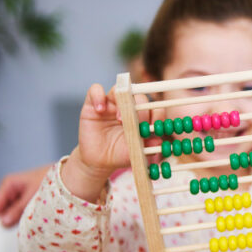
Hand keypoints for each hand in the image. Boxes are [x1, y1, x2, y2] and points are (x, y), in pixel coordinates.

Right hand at [0, 164, 50, 236]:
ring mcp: (18, 195)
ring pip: (8, 213)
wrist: (71, 176)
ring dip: (10, 223)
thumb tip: (5, 222)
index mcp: (9, 184)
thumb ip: (18, 210)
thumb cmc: (55, 179)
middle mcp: (11, 189)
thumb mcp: (34, 195)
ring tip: (12, 234)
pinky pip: (18, 212)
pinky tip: (22, 227)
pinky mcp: (27, 200)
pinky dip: (19, 220)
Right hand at [61, 84, 161, 201]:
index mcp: (143, 116)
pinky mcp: (92, 104)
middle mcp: (128, 107)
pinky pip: (95, 90)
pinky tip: (100, 109)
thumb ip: (146, 147)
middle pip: (138, 97)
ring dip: (122, 102)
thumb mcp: (135, 152)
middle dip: (140, 109)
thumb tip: (159, 142)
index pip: (154, 108)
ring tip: (120, 119)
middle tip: (138, 124)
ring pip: (119, 90)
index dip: (157, 114)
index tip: (155, 127)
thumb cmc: (120, 154)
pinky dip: (98, 96)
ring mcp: (111, 103)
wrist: (99, 160)